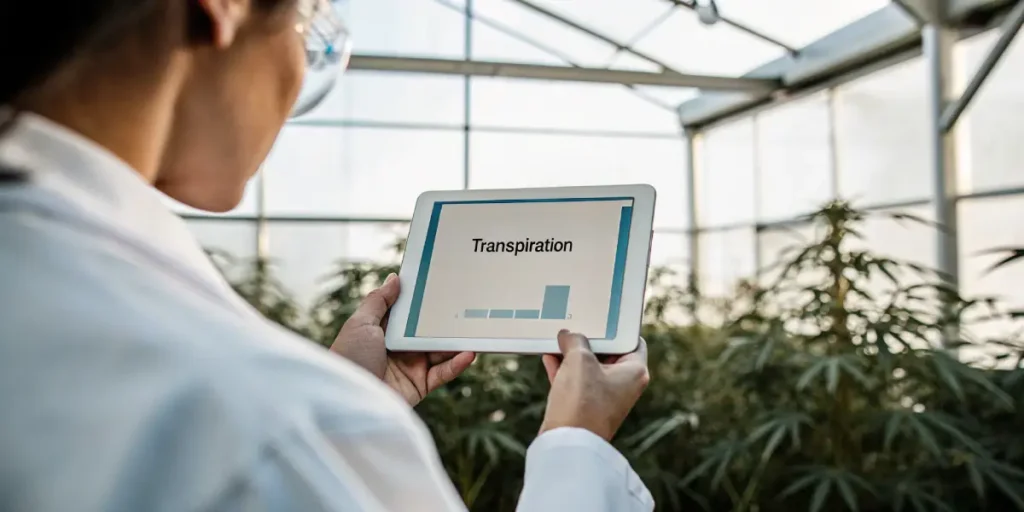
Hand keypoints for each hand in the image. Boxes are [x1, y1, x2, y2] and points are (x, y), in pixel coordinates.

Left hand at [330, 273, 475, 405]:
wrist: (350, 401)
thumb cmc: (350, 359)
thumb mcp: (360, 324)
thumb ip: (379, 301)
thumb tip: (394, 278)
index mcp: (382, 332)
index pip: (407, 314)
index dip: (422, 301)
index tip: (441, 284)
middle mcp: (398, 349)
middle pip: (427, 331)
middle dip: (445, 320)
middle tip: (467, 304)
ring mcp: (410, 368)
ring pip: (440, 351)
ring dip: (457, 341)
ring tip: (475, 328)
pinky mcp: (419, 386)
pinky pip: (443, 373)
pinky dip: (457, 364)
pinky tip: (469, 353)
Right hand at [539, 330, 648, 441]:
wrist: (567, 442)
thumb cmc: (582, 402)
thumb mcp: (579, 360)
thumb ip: (575, 341)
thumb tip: (569, 335)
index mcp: (635, 372)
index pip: (631, 340)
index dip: (614, 329)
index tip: (599, 319)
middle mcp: (624, 385)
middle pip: (608, 352)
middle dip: (588, 340)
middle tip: (574, 325)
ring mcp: (605, 397)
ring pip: (589, 367)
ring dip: (572, 354)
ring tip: (558, 339)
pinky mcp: (586, 407)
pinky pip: (576, 380)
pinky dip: (564, 369)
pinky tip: (549, 356)